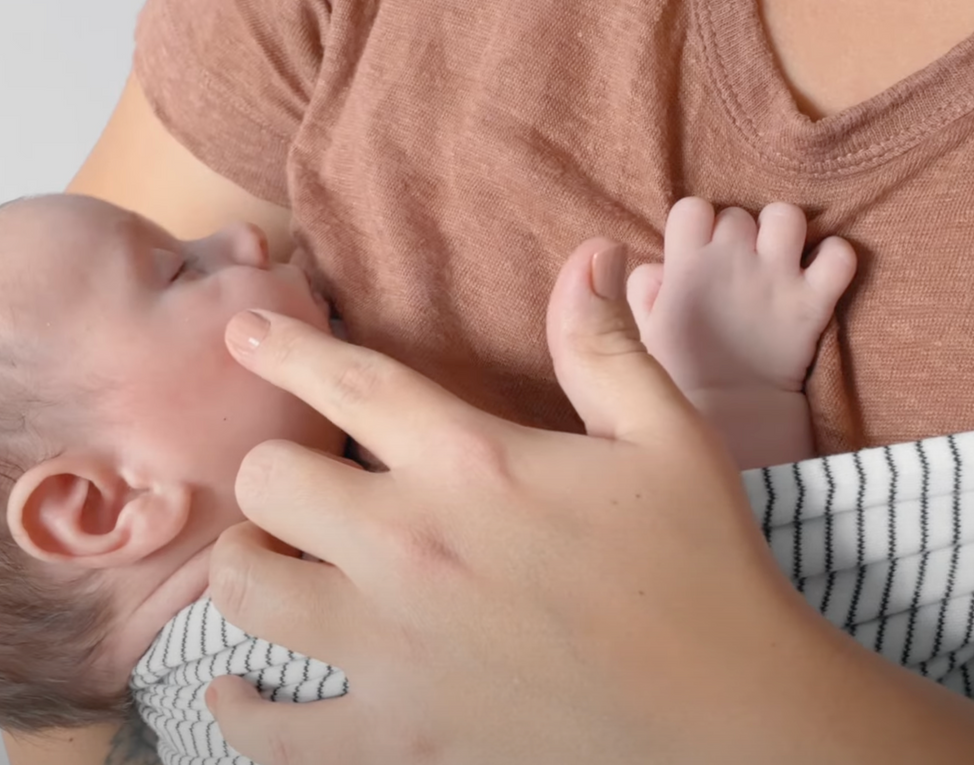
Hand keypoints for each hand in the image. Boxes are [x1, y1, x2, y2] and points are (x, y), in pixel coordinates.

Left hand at [203, 239, 847, 762]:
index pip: (346, 381)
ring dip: (245, 571)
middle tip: (297, 488)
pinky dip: (243, 711)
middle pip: (268, 482)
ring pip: (246, 592)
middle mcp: (412, 548)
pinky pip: (276, 733)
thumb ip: (605, 346)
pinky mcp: (398, 740)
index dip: (282, 349)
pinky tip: (238, 690)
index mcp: (472, 462)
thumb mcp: (667, 437)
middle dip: (272, 473)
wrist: (736, 718)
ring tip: (270, 565)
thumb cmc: (705, 568)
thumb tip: (587, 257)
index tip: (242, 335)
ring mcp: (395, 651)